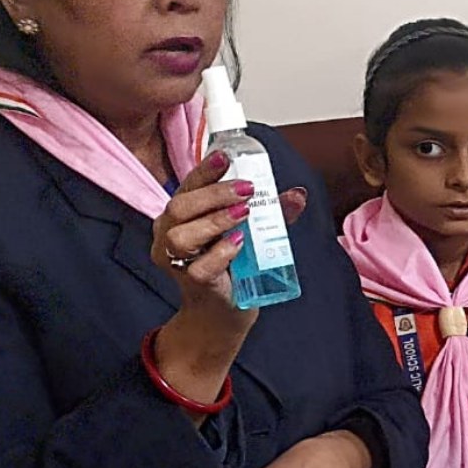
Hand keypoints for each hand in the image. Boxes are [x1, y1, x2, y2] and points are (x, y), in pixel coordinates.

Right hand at [149, 156, 309, 405]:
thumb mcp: (254, 234)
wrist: (223, 312)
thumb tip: (297, 194)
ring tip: (244, 213)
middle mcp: (171, 235)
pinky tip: (239, 244)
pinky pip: (199, 267)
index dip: (204, 170)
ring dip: (215, 220)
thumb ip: (272, 214)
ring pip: (181, 236)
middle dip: (214, 194)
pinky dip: (220, 252)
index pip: (188, 187)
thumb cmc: (232, 267)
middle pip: (180, 206)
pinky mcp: (193, 283)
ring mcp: (178, 261)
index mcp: (182, 216)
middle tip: (247, 189)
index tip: (224, 156)